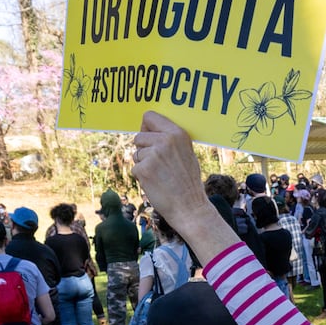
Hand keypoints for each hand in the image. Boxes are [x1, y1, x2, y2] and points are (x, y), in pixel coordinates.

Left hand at [130, 112, 207, 227]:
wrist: (190, 208)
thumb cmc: (189, 183)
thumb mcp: (187, 153)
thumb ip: (170, 141)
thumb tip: (149, 133)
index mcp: (178, 133)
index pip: (149, 116)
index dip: (146, 128)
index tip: (150, 138)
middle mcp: (165, 141)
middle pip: (138, 137)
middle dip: (143, 150)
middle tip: (159, 165)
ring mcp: (153, 155)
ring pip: (136, 154)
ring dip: (143, 165)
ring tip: (160, 176)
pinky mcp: (144, 169)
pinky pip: (135, 168)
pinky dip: (142, 178)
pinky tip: (156, 184)